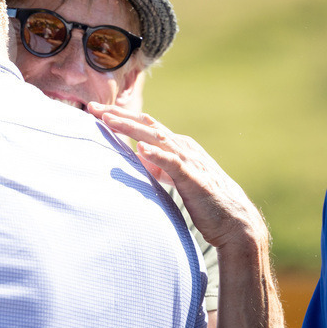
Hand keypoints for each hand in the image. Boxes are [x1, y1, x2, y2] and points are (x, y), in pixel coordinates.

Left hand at [86, 102, 267, 249]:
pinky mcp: (194, 178)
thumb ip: (159, 164)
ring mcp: (189, 160)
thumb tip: (139, 153)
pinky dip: (157, 154)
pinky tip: (142, 148)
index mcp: (176, 145)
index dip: (120, 116)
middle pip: (145, 126)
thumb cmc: (203, 199)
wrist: (234, 221)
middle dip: (118, 115)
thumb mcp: (175, 177)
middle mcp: (182, 146)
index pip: (144, 125)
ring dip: (131, 128)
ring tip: (108, 119)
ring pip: (156, 138)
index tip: (95, 110)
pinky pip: (173, 164)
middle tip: (92, 107)